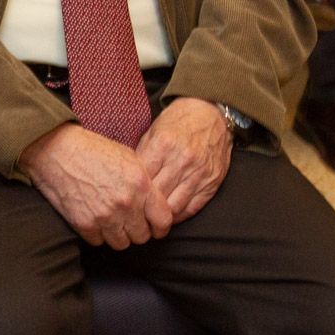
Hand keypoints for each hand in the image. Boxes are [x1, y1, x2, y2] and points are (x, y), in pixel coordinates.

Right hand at [18, 123, 172, 249]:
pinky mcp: (85, 224)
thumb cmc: (90, 149)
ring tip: (109, 220)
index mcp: (140, 184)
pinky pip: (99, 242)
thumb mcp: (127, 157)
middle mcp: (126, 203)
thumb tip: (155, 202)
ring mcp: (105, 216)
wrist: (55, 149)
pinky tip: (92, 217)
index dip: (160, 226)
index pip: (164, 221)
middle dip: (136, 230)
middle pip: (142, 236)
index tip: (153, 226)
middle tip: (127, 220)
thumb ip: (145, 183)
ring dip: (117, 234)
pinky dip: (97, 234)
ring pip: (122, 243)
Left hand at [136, 98, 232, 224]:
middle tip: (131, 215)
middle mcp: (181, 161)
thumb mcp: (154, 130)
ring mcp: (198, 174)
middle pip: (156, 196)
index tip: (123, 199)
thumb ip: (142, 153)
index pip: (141, 178)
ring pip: (174, 207)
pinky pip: (192, 208)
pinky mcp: (211, 184)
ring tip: (148, 221)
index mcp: (163, 145)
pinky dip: (178, 216)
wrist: (211, 114)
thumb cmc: (178, 121)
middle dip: (142, 208)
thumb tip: (127, 177)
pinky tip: (167, 217)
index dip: (131, 192)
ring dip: (160, 217)